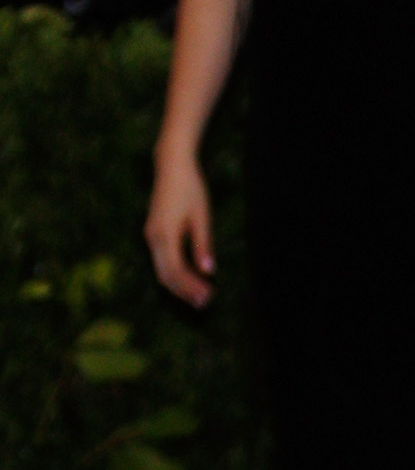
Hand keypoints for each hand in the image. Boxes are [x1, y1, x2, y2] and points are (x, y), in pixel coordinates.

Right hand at [145, 150, 214, 305]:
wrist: (171, 165)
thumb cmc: (190, 188)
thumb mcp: (201, 216)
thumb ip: (203, 244)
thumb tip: (208, 270)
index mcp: (165, 234)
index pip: (176, 271)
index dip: (191, 287)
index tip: (208, 297)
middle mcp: (153, 237)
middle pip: (166, 276)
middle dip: (184, 292)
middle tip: (205, 304)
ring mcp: (151, 235)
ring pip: (162, 270)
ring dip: (179, 286)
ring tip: (199, 296)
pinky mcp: (154, 233)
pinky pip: (162, 261)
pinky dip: (175, 274)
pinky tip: (191, 279)